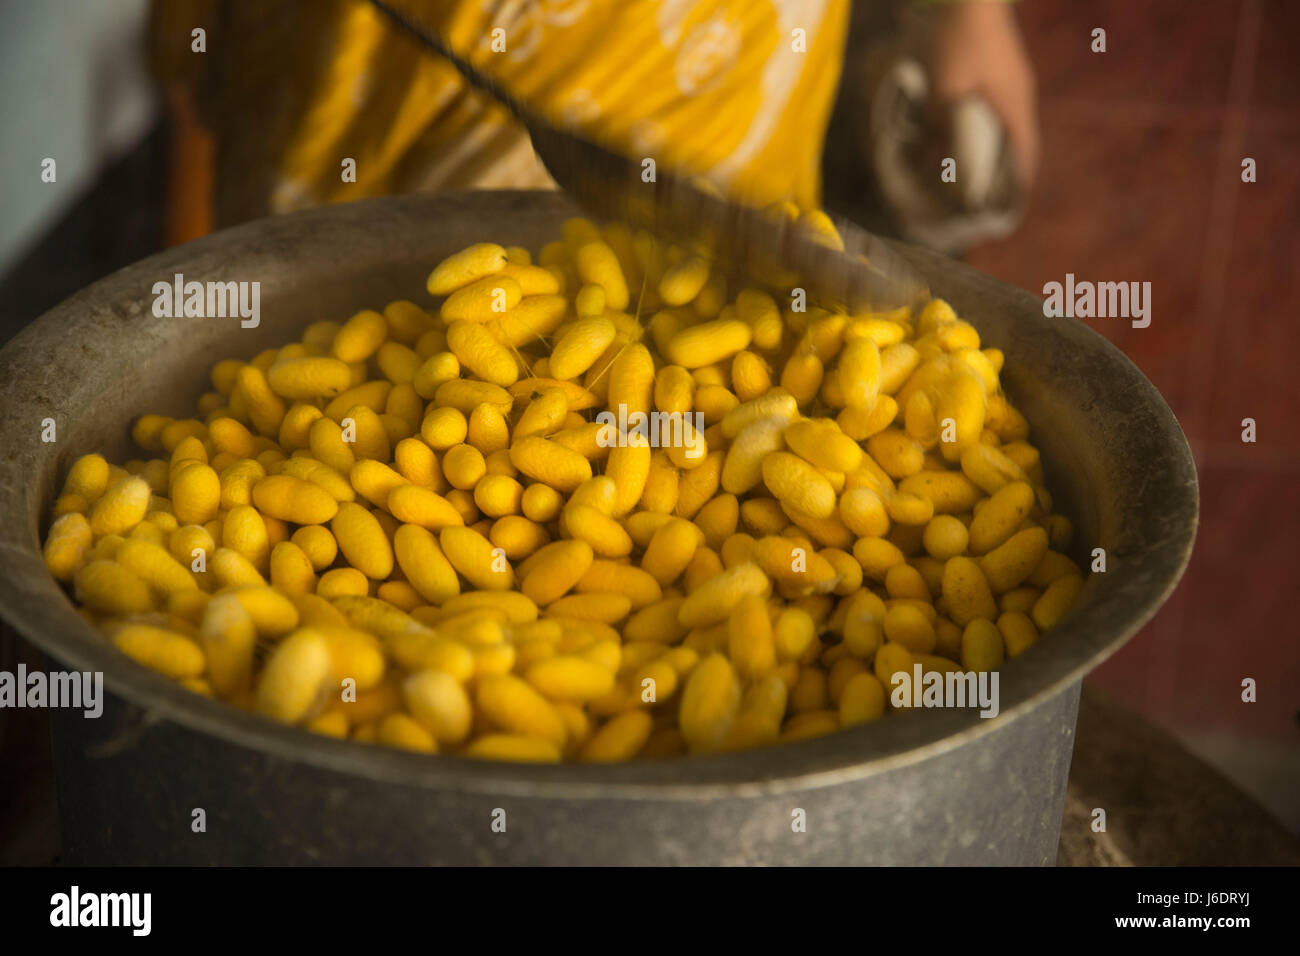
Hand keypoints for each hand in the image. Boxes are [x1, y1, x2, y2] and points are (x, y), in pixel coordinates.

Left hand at [927, 2, 1039, 191]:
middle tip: (992, 196)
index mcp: (1013, 105)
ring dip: (1001, 150)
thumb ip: (941, 125)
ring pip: (1013, 127)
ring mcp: (1017, 82)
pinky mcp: (1007, 73)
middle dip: (1010, 172)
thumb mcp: (944, 89)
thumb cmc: (959, 42)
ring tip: (982, 173)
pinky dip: (994, 131)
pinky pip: (1005, 112)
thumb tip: (934, 159)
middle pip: (1023, 144)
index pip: (1025, 153)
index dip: (1019, 182)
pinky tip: (975, 137)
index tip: (1010, 206)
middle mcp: (1022, 96)